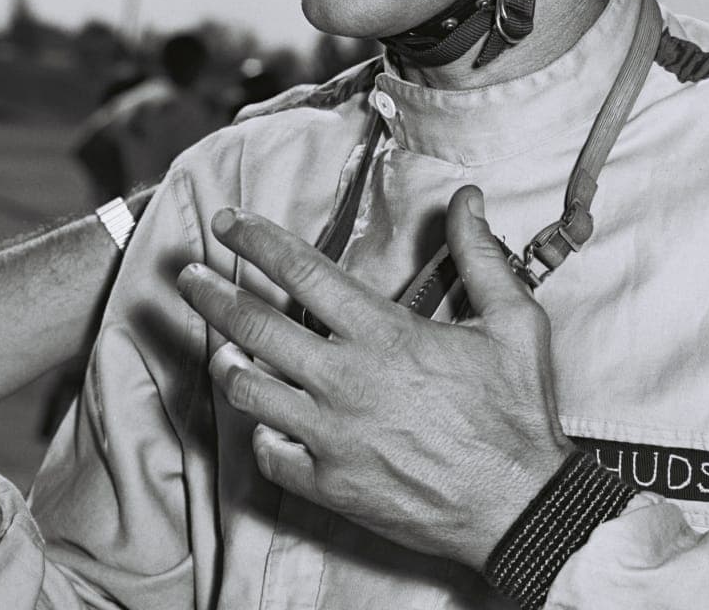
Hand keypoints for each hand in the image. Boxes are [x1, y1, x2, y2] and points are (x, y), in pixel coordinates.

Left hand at [176, 185, 573, 570]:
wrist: (520, 508)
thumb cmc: (516, 414)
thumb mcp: (514, 322)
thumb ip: (480, 255)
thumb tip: (467, 199)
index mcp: (384, 334)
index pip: (302, 272)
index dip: (256, 241)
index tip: (227, 222)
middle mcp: (346, 380)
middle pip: (255, 327)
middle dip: (211, 294)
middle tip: (188, 275)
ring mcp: (331, 436)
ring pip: (249, 391)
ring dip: (226, 362)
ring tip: (218, 348)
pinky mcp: (329, 485)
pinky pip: (269, 453)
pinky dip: (260, 432)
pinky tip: (265, 419)